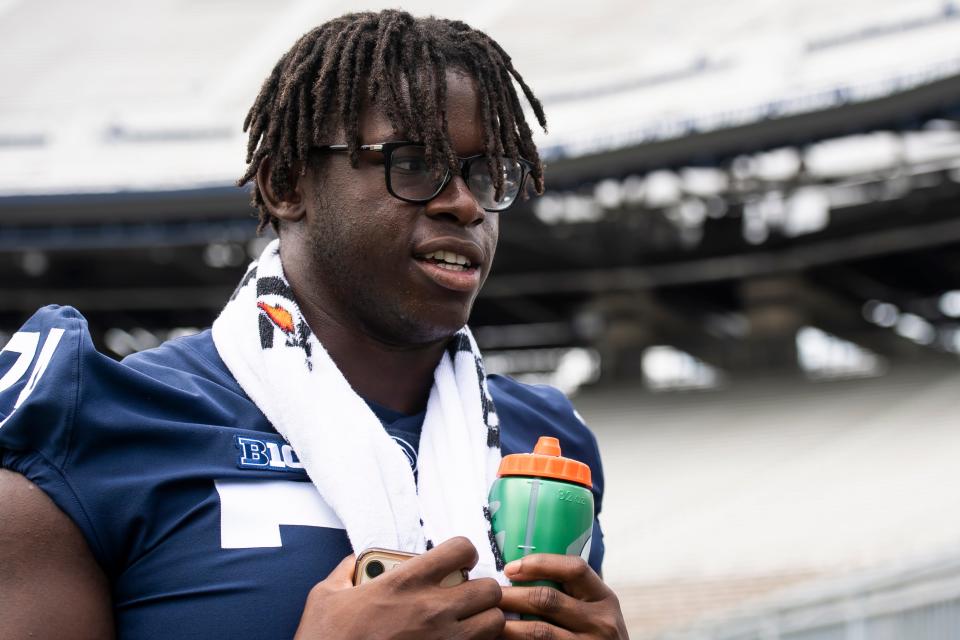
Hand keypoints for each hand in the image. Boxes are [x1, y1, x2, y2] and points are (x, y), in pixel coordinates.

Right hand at [294, 536, 504, 639]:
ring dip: (484, 621)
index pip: (461, 549)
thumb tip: (352, 565)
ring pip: (494, 622)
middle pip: (488, 588)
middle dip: (480, 591)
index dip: (464, 554)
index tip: (457, 563)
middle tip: (464, 596)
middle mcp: (431, 609)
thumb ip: (345, 573)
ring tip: (466, 623)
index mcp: (405, 583)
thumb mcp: (326, 596)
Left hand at [499, 554, 628, 638]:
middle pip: (548, 599)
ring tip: (489, 619)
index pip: (574, 568)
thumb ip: (569, 594)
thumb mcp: (593, 611)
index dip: (540, 563)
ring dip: (508, 624)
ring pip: (539, 630)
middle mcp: (601, 621)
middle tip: (489, 596)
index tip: (510, 568)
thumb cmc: (594, 635)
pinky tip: (502, 639)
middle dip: (512, 595)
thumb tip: (518, 575)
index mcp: (604, 598)